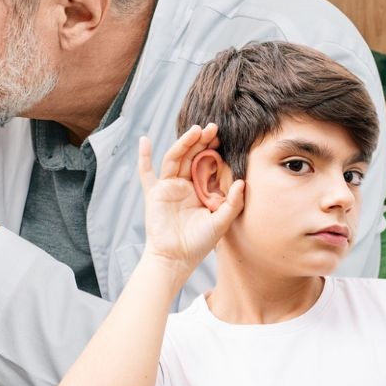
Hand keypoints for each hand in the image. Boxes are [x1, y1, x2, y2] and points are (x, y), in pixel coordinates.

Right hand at [139, 124, 243, 273]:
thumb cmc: (199, 243)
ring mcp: (168, 188)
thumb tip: (242, 181)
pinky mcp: (154, 194)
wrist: (176, 258)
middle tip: (212, 128)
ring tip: (195, 131)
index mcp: (200, 190)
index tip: (223, 138)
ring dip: (183, 144)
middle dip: (201, 141)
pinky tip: (144, 140)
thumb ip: (232, 203)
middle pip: (191, 157)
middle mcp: (184, 185)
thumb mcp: (221, 222)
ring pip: (175, 159)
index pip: (206, 164)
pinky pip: (146, 173)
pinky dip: (144, 157)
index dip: (213, 150)